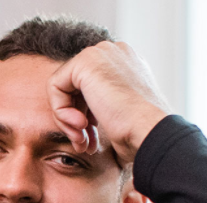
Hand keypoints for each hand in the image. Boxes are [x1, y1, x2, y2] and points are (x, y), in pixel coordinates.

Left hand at [47, 41, 170, 166]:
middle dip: (74, 119)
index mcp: (125, 65)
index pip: (89, 86)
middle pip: (74, 87)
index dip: (85, 115)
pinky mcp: (86, 61)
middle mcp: (113, 53)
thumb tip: (79, 115)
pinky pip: (55, 87)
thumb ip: (102, 107)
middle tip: (83, 144)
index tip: (91, 137)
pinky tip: (79, 127)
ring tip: (82, 142)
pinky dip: (61, 112)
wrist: (150, 133)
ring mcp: (100, 54)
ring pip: (62, 88)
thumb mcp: (121, 117)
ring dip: (67, 121)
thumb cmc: (141, 134)